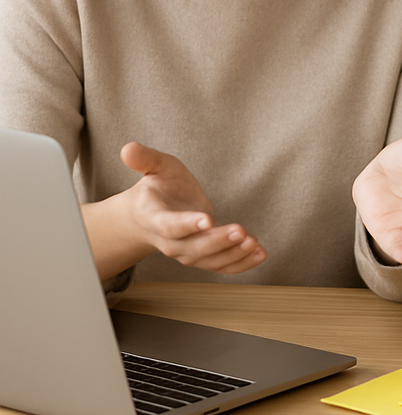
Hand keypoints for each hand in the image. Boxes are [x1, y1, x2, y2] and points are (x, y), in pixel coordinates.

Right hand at [121, 142, 265, 273]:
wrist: (149, 215)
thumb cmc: (157, 187)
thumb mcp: (155, 167)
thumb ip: (145, 159)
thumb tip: (128, 148)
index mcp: (154, 218)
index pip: (169, 226)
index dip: (187, 224)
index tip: (207, 219)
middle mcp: (169, 241)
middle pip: (192, 248)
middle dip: (217, 241)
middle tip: (241, 231)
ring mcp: (185, 252)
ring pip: (208, 260)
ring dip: (232, 254)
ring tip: (253, 243)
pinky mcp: (202, 256)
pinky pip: (220, 266)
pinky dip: (240, 263)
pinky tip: (260, 254)